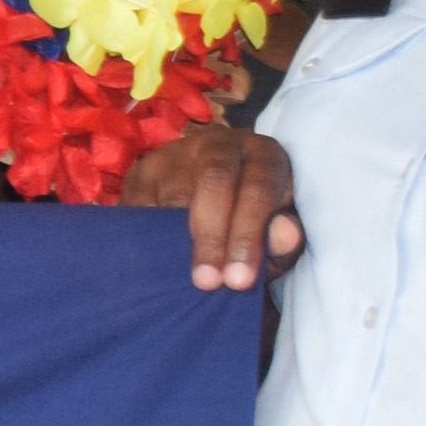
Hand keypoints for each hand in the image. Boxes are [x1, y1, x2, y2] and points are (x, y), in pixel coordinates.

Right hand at [122, 120, 301, 290]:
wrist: (211, 196)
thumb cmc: (252, 221)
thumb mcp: (275, 233)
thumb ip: (282, 240)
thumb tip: (285, 236)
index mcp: (264, 154)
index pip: (258, 187)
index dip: (247, 234)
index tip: (238, 280)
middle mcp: (222, 143)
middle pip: (215, 180)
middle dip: (211, 236)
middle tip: (206, 282)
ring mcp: (178, 153)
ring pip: (172, 192)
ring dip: (175, 240)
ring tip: (179, 276)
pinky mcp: (144, 169)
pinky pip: (140, 204)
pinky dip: (146, 234)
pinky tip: (155, 258)